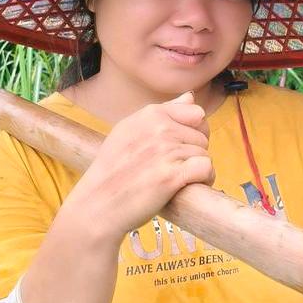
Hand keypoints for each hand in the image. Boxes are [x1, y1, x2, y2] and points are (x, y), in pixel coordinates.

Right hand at [64, 90, 215, 246]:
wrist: (96, 205)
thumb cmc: (113, 171)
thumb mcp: (129, 131)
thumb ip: (163, 112)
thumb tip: (190, 96)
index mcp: (150, 114)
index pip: (195, 113)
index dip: (194, 132)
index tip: (181, 147)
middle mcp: (159, 128)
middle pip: (202, 136)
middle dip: (194, 152)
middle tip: (173, 168)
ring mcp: (165, 151)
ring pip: (204, 154)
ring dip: (198, 169)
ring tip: (178, 181)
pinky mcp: (171, 175)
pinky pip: (206, 168)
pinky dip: (204, 180)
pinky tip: (190, 187)